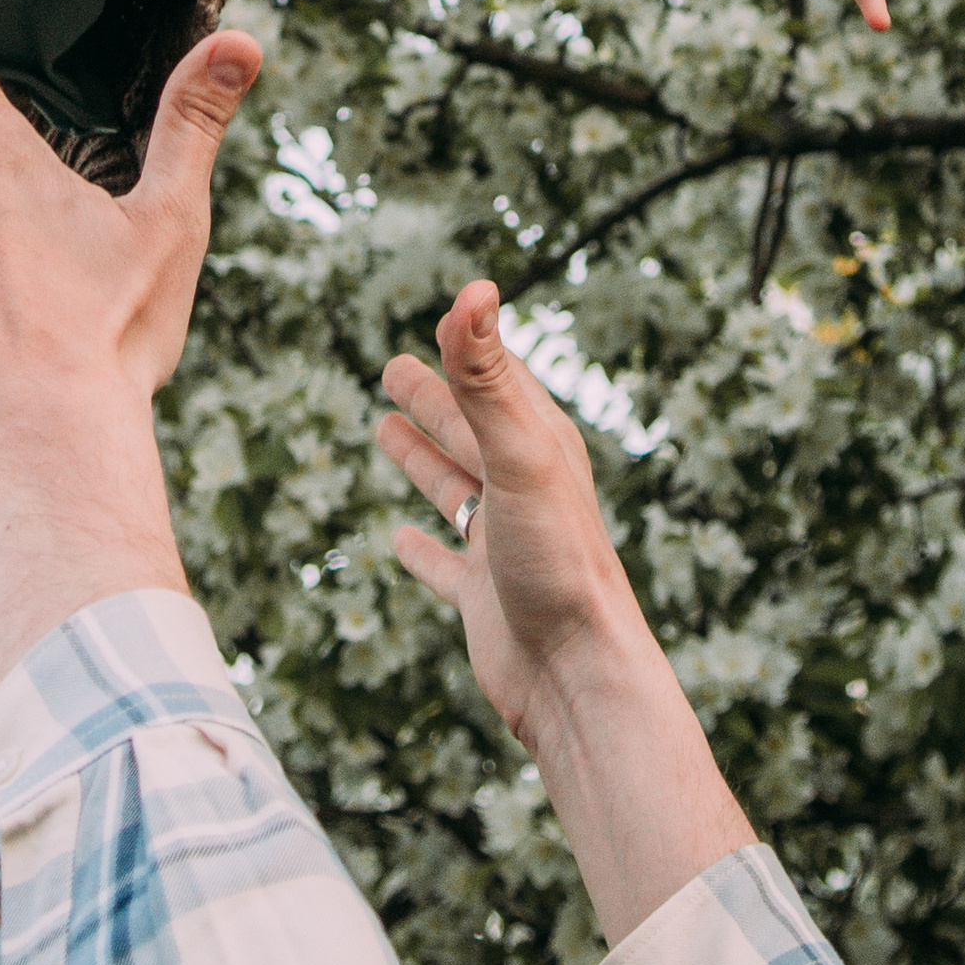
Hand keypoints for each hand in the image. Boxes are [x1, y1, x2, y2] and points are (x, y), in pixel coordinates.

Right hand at [377, 279, 751, 942]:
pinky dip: (421, 552)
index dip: (470, 347)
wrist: (579, 675)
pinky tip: (399, 545)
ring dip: (423, 459)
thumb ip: (486, 376)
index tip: (450, 314)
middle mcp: (524, 491)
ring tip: (385, 431)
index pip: (499, 381)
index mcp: (539, 448)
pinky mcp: (485, 600)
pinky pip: (445, 567)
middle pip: (470, 429)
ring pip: (455, 489)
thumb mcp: (518, 454)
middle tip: (392, 368)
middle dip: (435, 397)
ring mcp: (504, 546)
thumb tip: (473, 289)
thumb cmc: (559, 561)